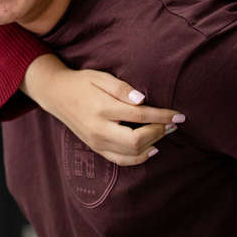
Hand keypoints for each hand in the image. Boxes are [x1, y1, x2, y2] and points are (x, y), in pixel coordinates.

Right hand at [22, 54, 183, 165]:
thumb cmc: (82, 82)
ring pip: (131, 154)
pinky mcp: (96, 148)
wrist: (56, 94)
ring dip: (153, 144)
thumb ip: (122, 88)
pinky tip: (151, 148)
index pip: (139, 116)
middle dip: (159, 132)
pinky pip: (121, 160)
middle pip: (137, 140)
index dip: (162, 116)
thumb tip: (143, 100)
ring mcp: (96, 142)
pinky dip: (139, 158)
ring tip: (164, 132)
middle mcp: (98, 129)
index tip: (179, 115)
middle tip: (172, 124)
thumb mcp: (100, 77)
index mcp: (101, 108)